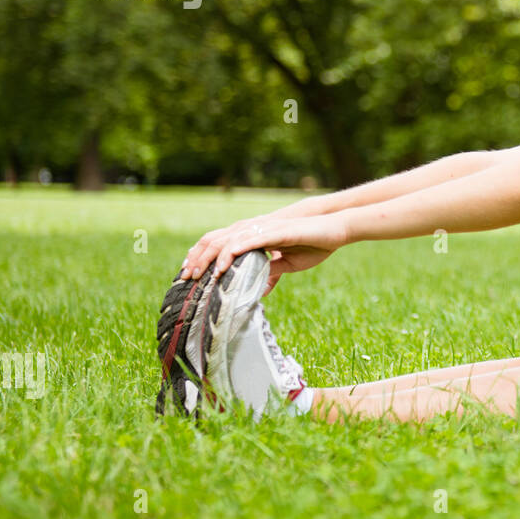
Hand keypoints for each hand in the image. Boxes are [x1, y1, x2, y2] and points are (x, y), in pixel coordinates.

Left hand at [181, 213, 348, 288]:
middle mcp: (253, 230)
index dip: (201, 256)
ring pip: (225, 241)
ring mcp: (262, 229)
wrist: (335, 229)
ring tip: (196, 274)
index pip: (219, 243)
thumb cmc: (315, 243)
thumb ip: (271, 272)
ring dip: (208, 258)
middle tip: (184, 278)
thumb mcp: (289, 263)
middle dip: (196, 259)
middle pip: (214, 240)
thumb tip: (259, 290)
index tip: (189, 273)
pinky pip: (246, 242)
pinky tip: (222, 267)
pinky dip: (230, 253)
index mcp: (254, 236)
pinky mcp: (273, 232)